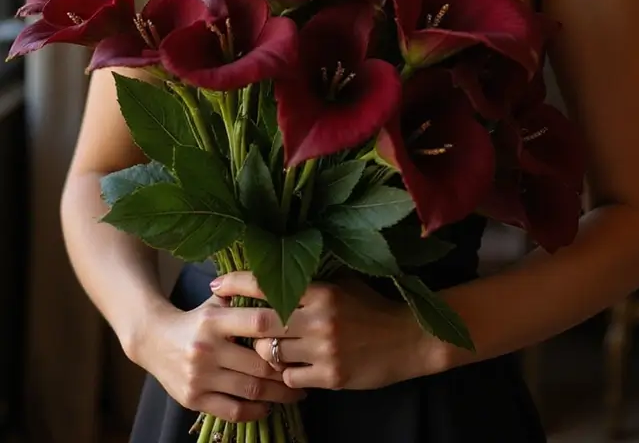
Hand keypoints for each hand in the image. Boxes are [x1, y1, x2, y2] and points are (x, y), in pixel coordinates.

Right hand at [131, 293, 307, 423]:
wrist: (153, 339)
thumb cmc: (194, 319)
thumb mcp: (214, 302)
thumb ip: (243, 298)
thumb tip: (282, 293)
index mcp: (214, 320)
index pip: (257, 323)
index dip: (283, 330)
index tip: (302, 337)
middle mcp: (206, 348)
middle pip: (259, 364)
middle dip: (286, 372)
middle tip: (304, 372)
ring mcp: (199, 376)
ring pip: (250, 390)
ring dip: (278, 394)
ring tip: (294, 393)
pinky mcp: (193, 399)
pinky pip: (232, 411)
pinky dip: (255, 411)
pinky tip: (268, 406)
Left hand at [211, 272, 443, 390]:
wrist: (409, 339)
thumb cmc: (372, 307)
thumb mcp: (343, 285)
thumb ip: (312, 283)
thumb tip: (274, 272)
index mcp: (321, 290)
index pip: (269, 284)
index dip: (238, 283)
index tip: (217, 284)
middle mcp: (320, 318)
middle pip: (262, 323)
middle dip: (241, 325)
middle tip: (228, 324)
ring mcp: (325, 350)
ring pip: (272, 355)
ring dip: (263, 353)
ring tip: (266, 349)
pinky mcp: (331, 377)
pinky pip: (290, 379)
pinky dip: (285, 374)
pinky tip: (292, 367)